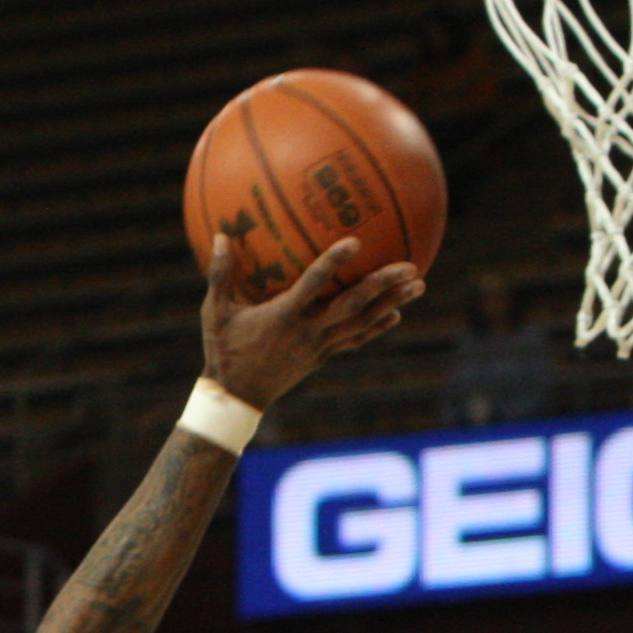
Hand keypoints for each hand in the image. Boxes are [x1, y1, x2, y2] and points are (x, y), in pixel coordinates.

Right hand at [197, 234, 423, 411]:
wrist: (236, 396)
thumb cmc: (223, 349)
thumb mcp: (215, 312)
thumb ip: (220, 274)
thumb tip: (220, 236)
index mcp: (283, 316)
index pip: (313, 285)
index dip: (334, 263)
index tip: (356, 242)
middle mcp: (308, 332)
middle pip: (353, 306)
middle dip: (383, 286)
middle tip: (411, 266)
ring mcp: (319, 347)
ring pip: (362, 323)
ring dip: (392, 304)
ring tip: (418, 285)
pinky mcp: (323, 357)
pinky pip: (356, 340)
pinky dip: (377, 327)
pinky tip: (396, 314)